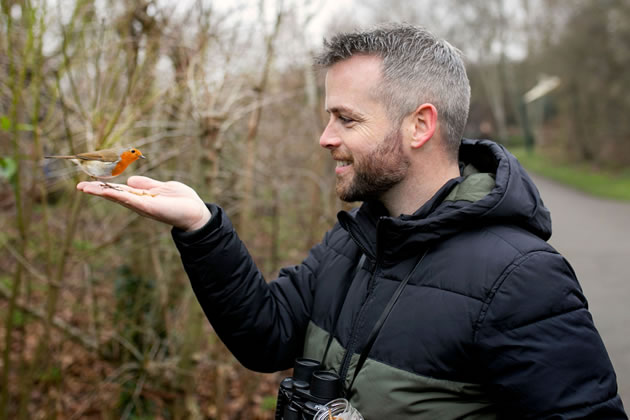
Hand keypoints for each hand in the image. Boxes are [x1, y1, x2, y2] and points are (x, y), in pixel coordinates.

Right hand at [77, 176, 211, 230]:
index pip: (118, 190)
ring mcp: (142, 205)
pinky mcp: (149, 207)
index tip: (88, 183)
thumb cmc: (181, 200)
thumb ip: (146, 184)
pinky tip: (107, 191)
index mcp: (141, 196)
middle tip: (79, 187)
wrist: (195, 212)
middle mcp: (138, 202)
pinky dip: (118, 195)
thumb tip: (130, 180)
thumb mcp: (161, 187)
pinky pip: (131, 200)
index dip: (104, 186)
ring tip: (85, 188)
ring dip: (102, 192)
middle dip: (97, 191)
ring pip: (118, 197)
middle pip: (114, 194)